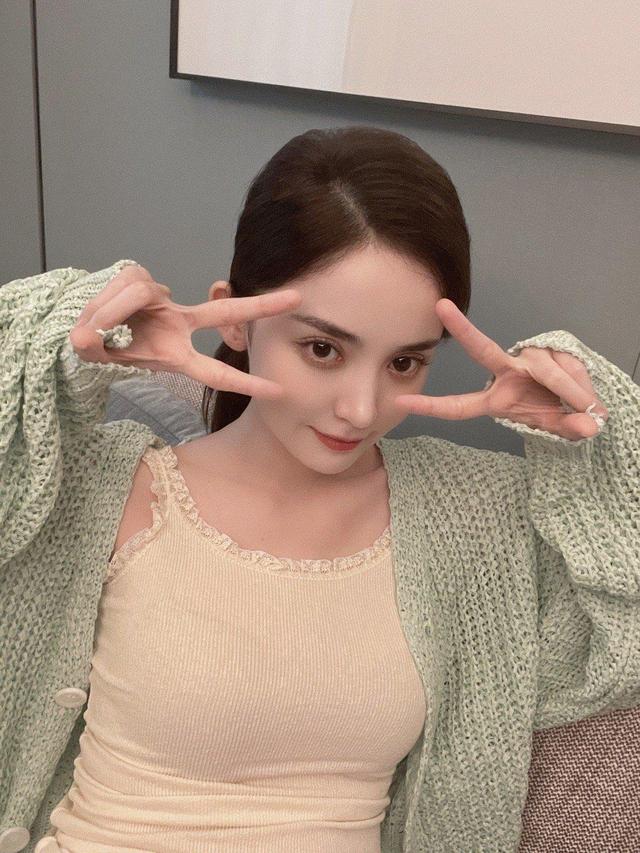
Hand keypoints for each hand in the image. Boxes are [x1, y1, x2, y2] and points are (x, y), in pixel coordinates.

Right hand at [68, 263, 301, 399]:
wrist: (84, 326)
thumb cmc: (104, 349)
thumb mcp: (102, 355)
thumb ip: (96, 346)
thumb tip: (86, 337)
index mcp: (176, 354)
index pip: (215, 371)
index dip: (244, 382)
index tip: (278, 391)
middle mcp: (178, 324)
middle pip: (224, 313)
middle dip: (261, 306)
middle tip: (298, 298)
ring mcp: (163, 301)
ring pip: (140, 294)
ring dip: (110, 310)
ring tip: (95, 327)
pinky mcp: (144, 278)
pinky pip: (128, 282)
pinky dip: (106, 298)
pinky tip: (100, 307)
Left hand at [393, 299, 609, 440]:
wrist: (581, 402)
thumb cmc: (558, 415)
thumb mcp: (560, 429)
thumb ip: (571, 429)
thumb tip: (590, 427)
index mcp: (497, 399)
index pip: (459, 405)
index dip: (432, 407)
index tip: (403, 402)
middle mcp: (507, 373)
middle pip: (482, 349)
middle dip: (462, 329)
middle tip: (441, 306)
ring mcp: (526, 359)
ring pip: (548, 371)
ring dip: (571, 390)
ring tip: (585, 406)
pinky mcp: (547, 348)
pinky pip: (566, 365)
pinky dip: (580, 382)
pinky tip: (586, 393)